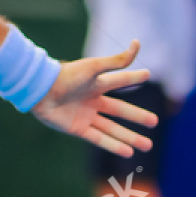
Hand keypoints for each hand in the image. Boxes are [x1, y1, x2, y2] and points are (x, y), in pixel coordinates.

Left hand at [30, 42, 155, 155]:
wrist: (40, 91)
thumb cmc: (66, 76)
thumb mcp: (94, 67)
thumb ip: (117, 61)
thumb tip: (137, 44)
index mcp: (96, 83)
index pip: (120, 81)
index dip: (133, 77)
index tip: (147, 74)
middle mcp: (92, 100)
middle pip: (120, 110)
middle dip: (137, 117)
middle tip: (155, 122)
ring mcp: (85, 115)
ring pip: (112, 128)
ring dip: (129, 137)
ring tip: (147, 146)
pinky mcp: (77, 128)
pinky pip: (98, 139)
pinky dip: (113, 145)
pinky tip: (128, 152)